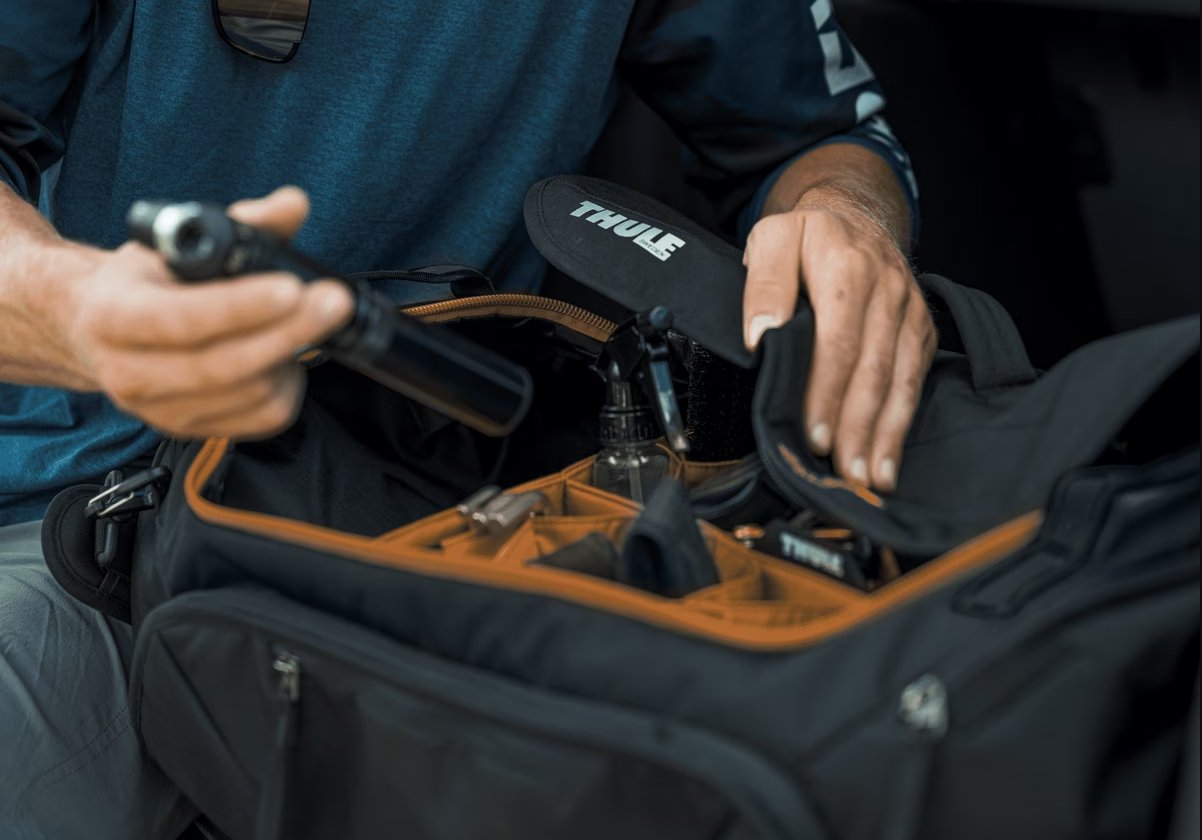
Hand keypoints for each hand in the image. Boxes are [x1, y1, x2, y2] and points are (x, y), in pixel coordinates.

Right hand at [64, 186, 353, 439]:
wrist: (97, 329)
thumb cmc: (145, 281)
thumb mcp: (178, 240)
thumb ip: (242, 221)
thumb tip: (292, 205)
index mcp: (113, 316)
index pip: (182, 319)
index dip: (241, 306)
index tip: (291, 287)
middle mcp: (130, 372)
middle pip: (223, 365)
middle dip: (288, 331)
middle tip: (332, 302)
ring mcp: (160, 410)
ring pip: (249, 393)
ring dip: (289, 355)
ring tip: (302, 321)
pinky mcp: (191, 431)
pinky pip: (261, 418)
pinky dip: (287, 386)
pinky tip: (285, 357)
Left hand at [742, 187, 935, 491]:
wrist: (856, 213)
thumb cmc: (807, 236)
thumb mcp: (771, 239)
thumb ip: (764, 284)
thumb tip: (760, 335)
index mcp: (847, 268)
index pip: (838, 341)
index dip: (827, 392)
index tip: (813, 433)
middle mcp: (887, 292)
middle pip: (873, 370)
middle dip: (857, 426)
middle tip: (842, 472)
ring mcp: (908, 312)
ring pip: (900, 381)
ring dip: (884, 435)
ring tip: (869, 480)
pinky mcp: (920, 329)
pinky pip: (915, 382)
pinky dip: (901, 424)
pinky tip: (887, 459)